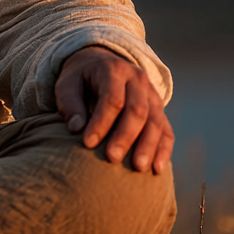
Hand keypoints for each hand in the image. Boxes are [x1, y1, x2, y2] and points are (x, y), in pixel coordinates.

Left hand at [55, 46, 173, 173]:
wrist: (100, 65)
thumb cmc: (80, 79)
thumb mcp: (67, 84)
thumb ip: (70, 104)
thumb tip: (76, 129)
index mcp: (113, 70)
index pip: (112, 98)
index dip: (101, 122)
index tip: (88, 143)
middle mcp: (137, 79)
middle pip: (137, 110)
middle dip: (125, 136)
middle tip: (112, 158)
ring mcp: (151, 94)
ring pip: (155, 121)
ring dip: (148, 146)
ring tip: (138, 168)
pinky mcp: (159, 110)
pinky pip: (166, 130)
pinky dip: (163, 150)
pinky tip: (156, 168)